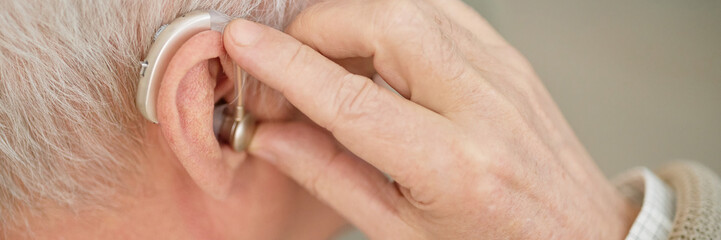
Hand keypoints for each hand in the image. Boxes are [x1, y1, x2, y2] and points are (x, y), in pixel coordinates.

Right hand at [224, 0, 638, 237]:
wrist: (580, 239)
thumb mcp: (402, 234)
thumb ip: (330, 178)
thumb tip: (271, 135)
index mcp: (453, 168)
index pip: (350, 98)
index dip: (286, 65)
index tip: (241, 42)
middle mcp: (484, 107)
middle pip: (387, 23)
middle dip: (318, 28)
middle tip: (286, 61)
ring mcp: (503, 74)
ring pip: (413, 5)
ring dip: (352, 20)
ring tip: (325, 59)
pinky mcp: (508, 59)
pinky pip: (441, 11)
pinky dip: (392, 18)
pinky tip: (373, 50)